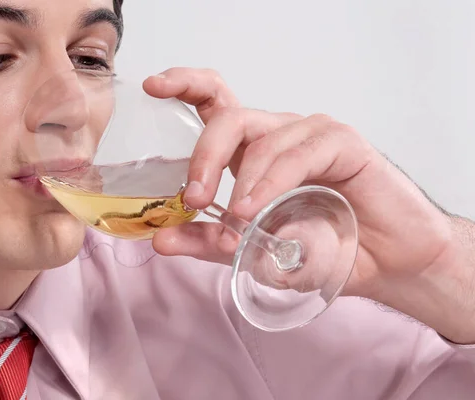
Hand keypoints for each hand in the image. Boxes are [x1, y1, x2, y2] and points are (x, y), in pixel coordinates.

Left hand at [143, 68, 474, 342]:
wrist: (386, 264)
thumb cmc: (323, 250)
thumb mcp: (253, 251)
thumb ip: (208, 243)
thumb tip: (160, 240)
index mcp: (253, 150)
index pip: (215, 103)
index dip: (184, 84)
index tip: (154, 86)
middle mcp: (278, 134)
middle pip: (229, 116)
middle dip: (203, 154)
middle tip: (192, 197)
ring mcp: (310, 134)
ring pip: (260, 136)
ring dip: (241, 181)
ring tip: (235, 220)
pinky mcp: (342, 142)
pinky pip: (298, 153)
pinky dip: (272, 183)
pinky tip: (257, 209)